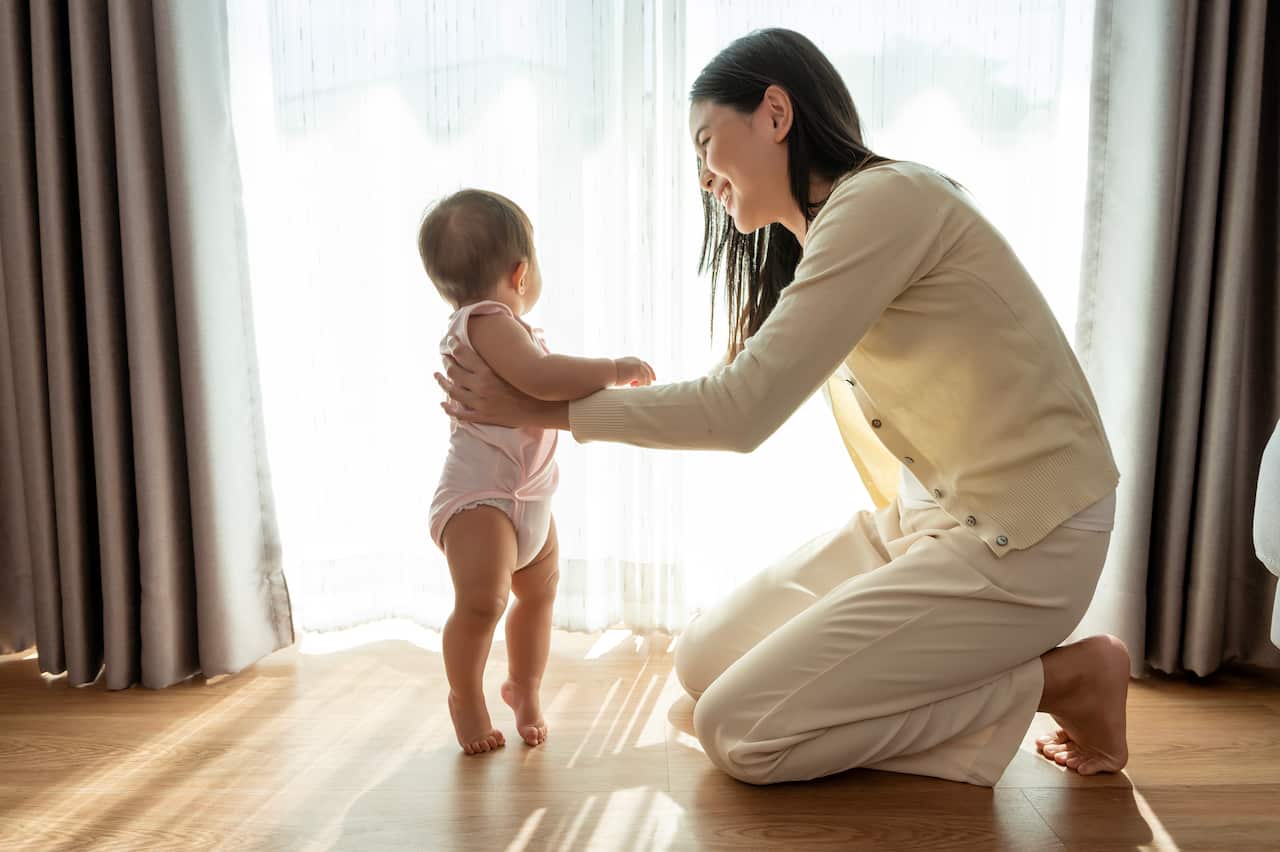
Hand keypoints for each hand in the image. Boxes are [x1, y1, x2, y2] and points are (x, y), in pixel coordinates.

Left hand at [434, 337, 548, 427]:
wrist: (540, 408)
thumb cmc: (532, 382)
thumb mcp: (520, 361)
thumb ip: (511, 343)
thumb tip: (510, 318)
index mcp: (488, 371)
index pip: (462, 354)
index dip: (453, 346)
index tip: (449, 341)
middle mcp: (480, 386)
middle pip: (454, 371)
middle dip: (446, 362)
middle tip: (444, 357)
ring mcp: (480, 403)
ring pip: (452, 392)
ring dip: (442, 383)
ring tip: (437, 376)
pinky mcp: (483, 416)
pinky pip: (460, 414)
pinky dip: (449, 409)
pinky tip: (443, 403)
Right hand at [613, 357, 655, 386]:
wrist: (607, 371)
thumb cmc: (612, 372)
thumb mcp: (624, 370)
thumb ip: (631, 372)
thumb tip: (636, 380)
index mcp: (634, 359)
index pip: (646, 365)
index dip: (650, 372)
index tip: (653, 379)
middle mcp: (637, 361)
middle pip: (649, 371)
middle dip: (650, 378)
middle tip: (649, 385)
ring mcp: (638, 366)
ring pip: (647, 377)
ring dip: (641, 383)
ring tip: (632, 385)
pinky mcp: (637, 372)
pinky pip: (643, 381)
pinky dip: (639, 385)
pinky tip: (631, 385)